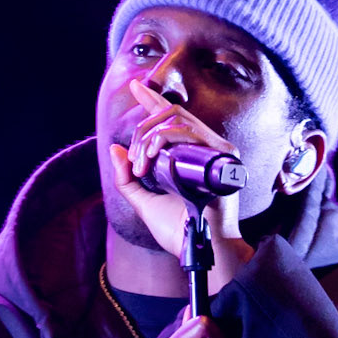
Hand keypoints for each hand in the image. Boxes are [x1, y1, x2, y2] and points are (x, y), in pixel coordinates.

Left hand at [109, 82, 252, 287]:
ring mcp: (215, 151)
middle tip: (134, 160)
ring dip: (151, 137)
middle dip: (143, 131)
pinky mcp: (222, 158)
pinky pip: (189, 131)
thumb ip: (127, 180)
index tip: (136, 87)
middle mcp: (205, 149)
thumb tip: (116, 148)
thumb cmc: (179, 232)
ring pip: (176, 119)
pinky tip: (153, 157)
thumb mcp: (144, 203)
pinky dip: (165, 139)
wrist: (199, 250)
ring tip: (143, 163)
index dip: (153, 100)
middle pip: (169, 114)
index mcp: (190, 155)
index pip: (172, 118)